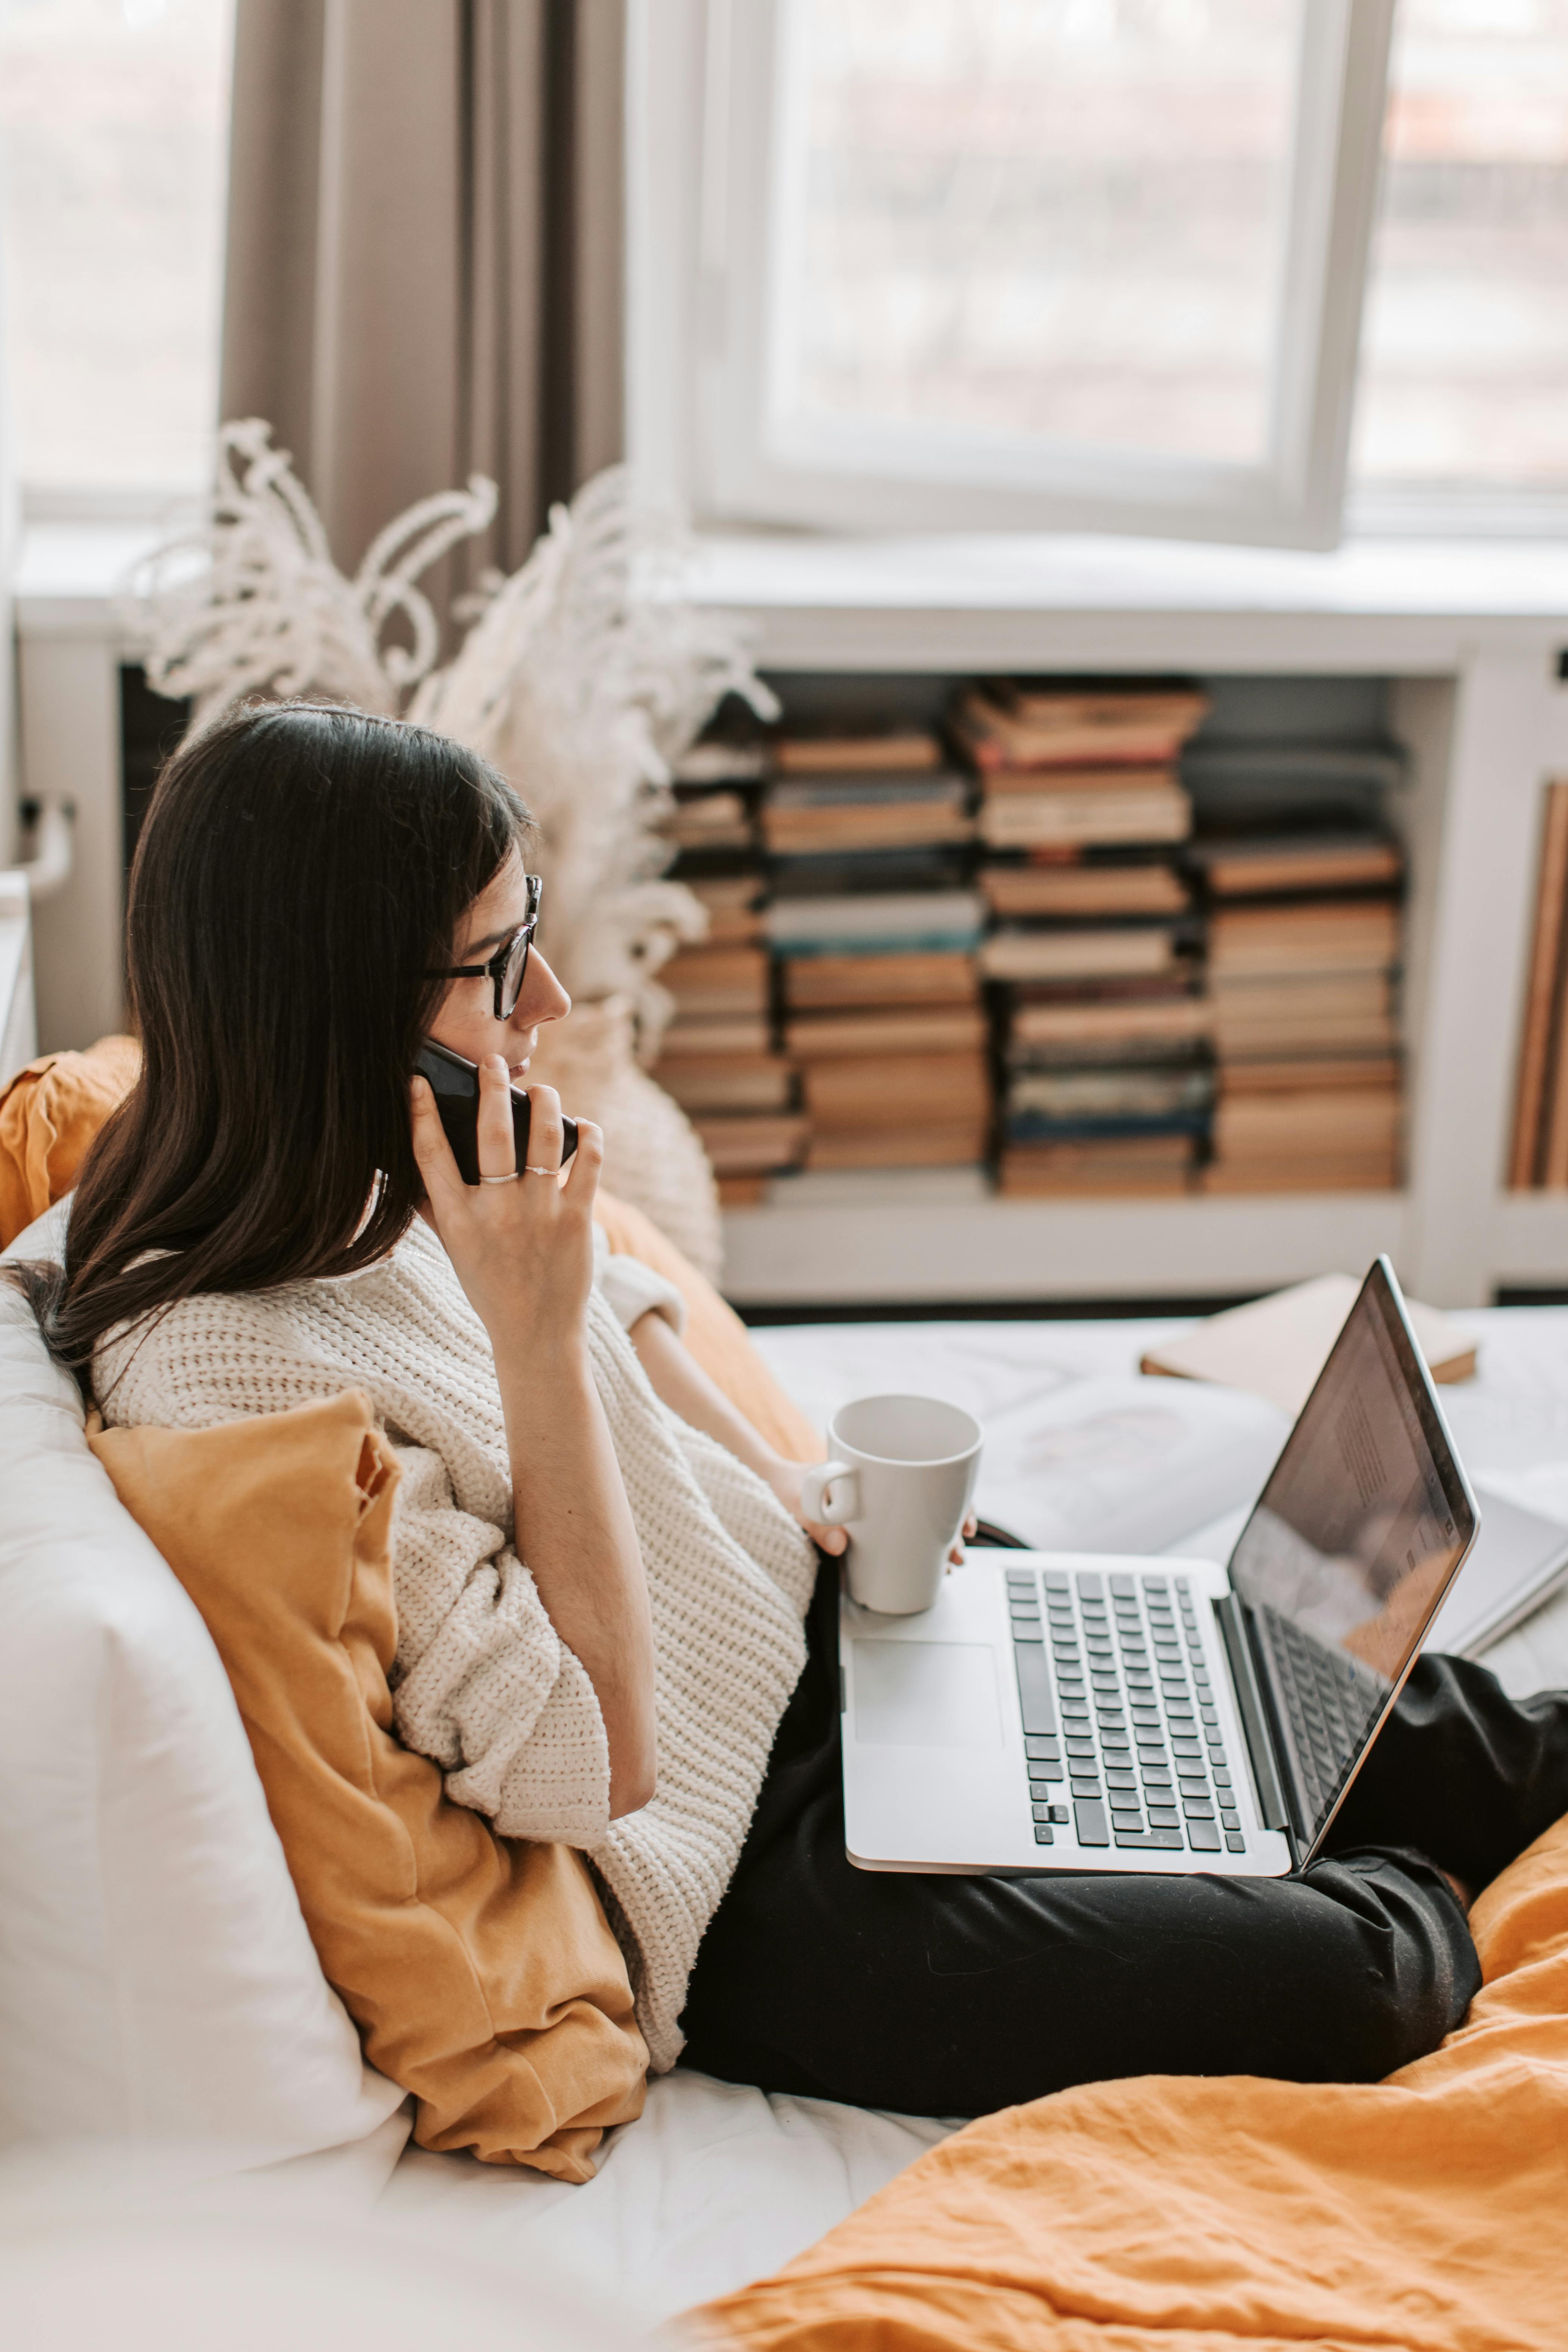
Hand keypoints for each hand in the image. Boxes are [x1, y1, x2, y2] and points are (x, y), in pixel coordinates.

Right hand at [410, 1058, 602, 1364]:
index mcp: (458, 1219)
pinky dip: (588, 1137)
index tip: (418, 1081)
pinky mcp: (577, 1219)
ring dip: (545, 1102)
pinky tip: (582, 1126)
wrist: (536, 1335)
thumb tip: (410, 1164)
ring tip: (541, 1089)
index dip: (421, 1113)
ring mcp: (539, 1213)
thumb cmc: (490, 1287)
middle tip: (492, 1061)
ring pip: (544, 1136)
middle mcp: (496, 1212)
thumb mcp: (452, 1250)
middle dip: (491, 1088)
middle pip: (490, 1133)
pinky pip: (588, 1162)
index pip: (430, 1154)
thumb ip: (433, 1208)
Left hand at [762, 1464, 978, 1566]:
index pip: (931, 1475)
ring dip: (941, 1537)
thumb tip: (839, 1544)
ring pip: (924, 1517)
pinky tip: (930, 1560)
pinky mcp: (870, 1523)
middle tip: (958, 1553)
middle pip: (935, 1499)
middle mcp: (885, 1484)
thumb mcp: (798, 1500)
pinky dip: (921, 1544)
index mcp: (877, 1469)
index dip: (957, 1499)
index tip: (966, 1522)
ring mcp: (881, 1503)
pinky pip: (904, 1530)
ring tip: (950, 1561)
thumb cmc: (786, 1484)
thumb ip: (813, 1521)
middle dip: (954, 1526)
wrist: (770, 1483)